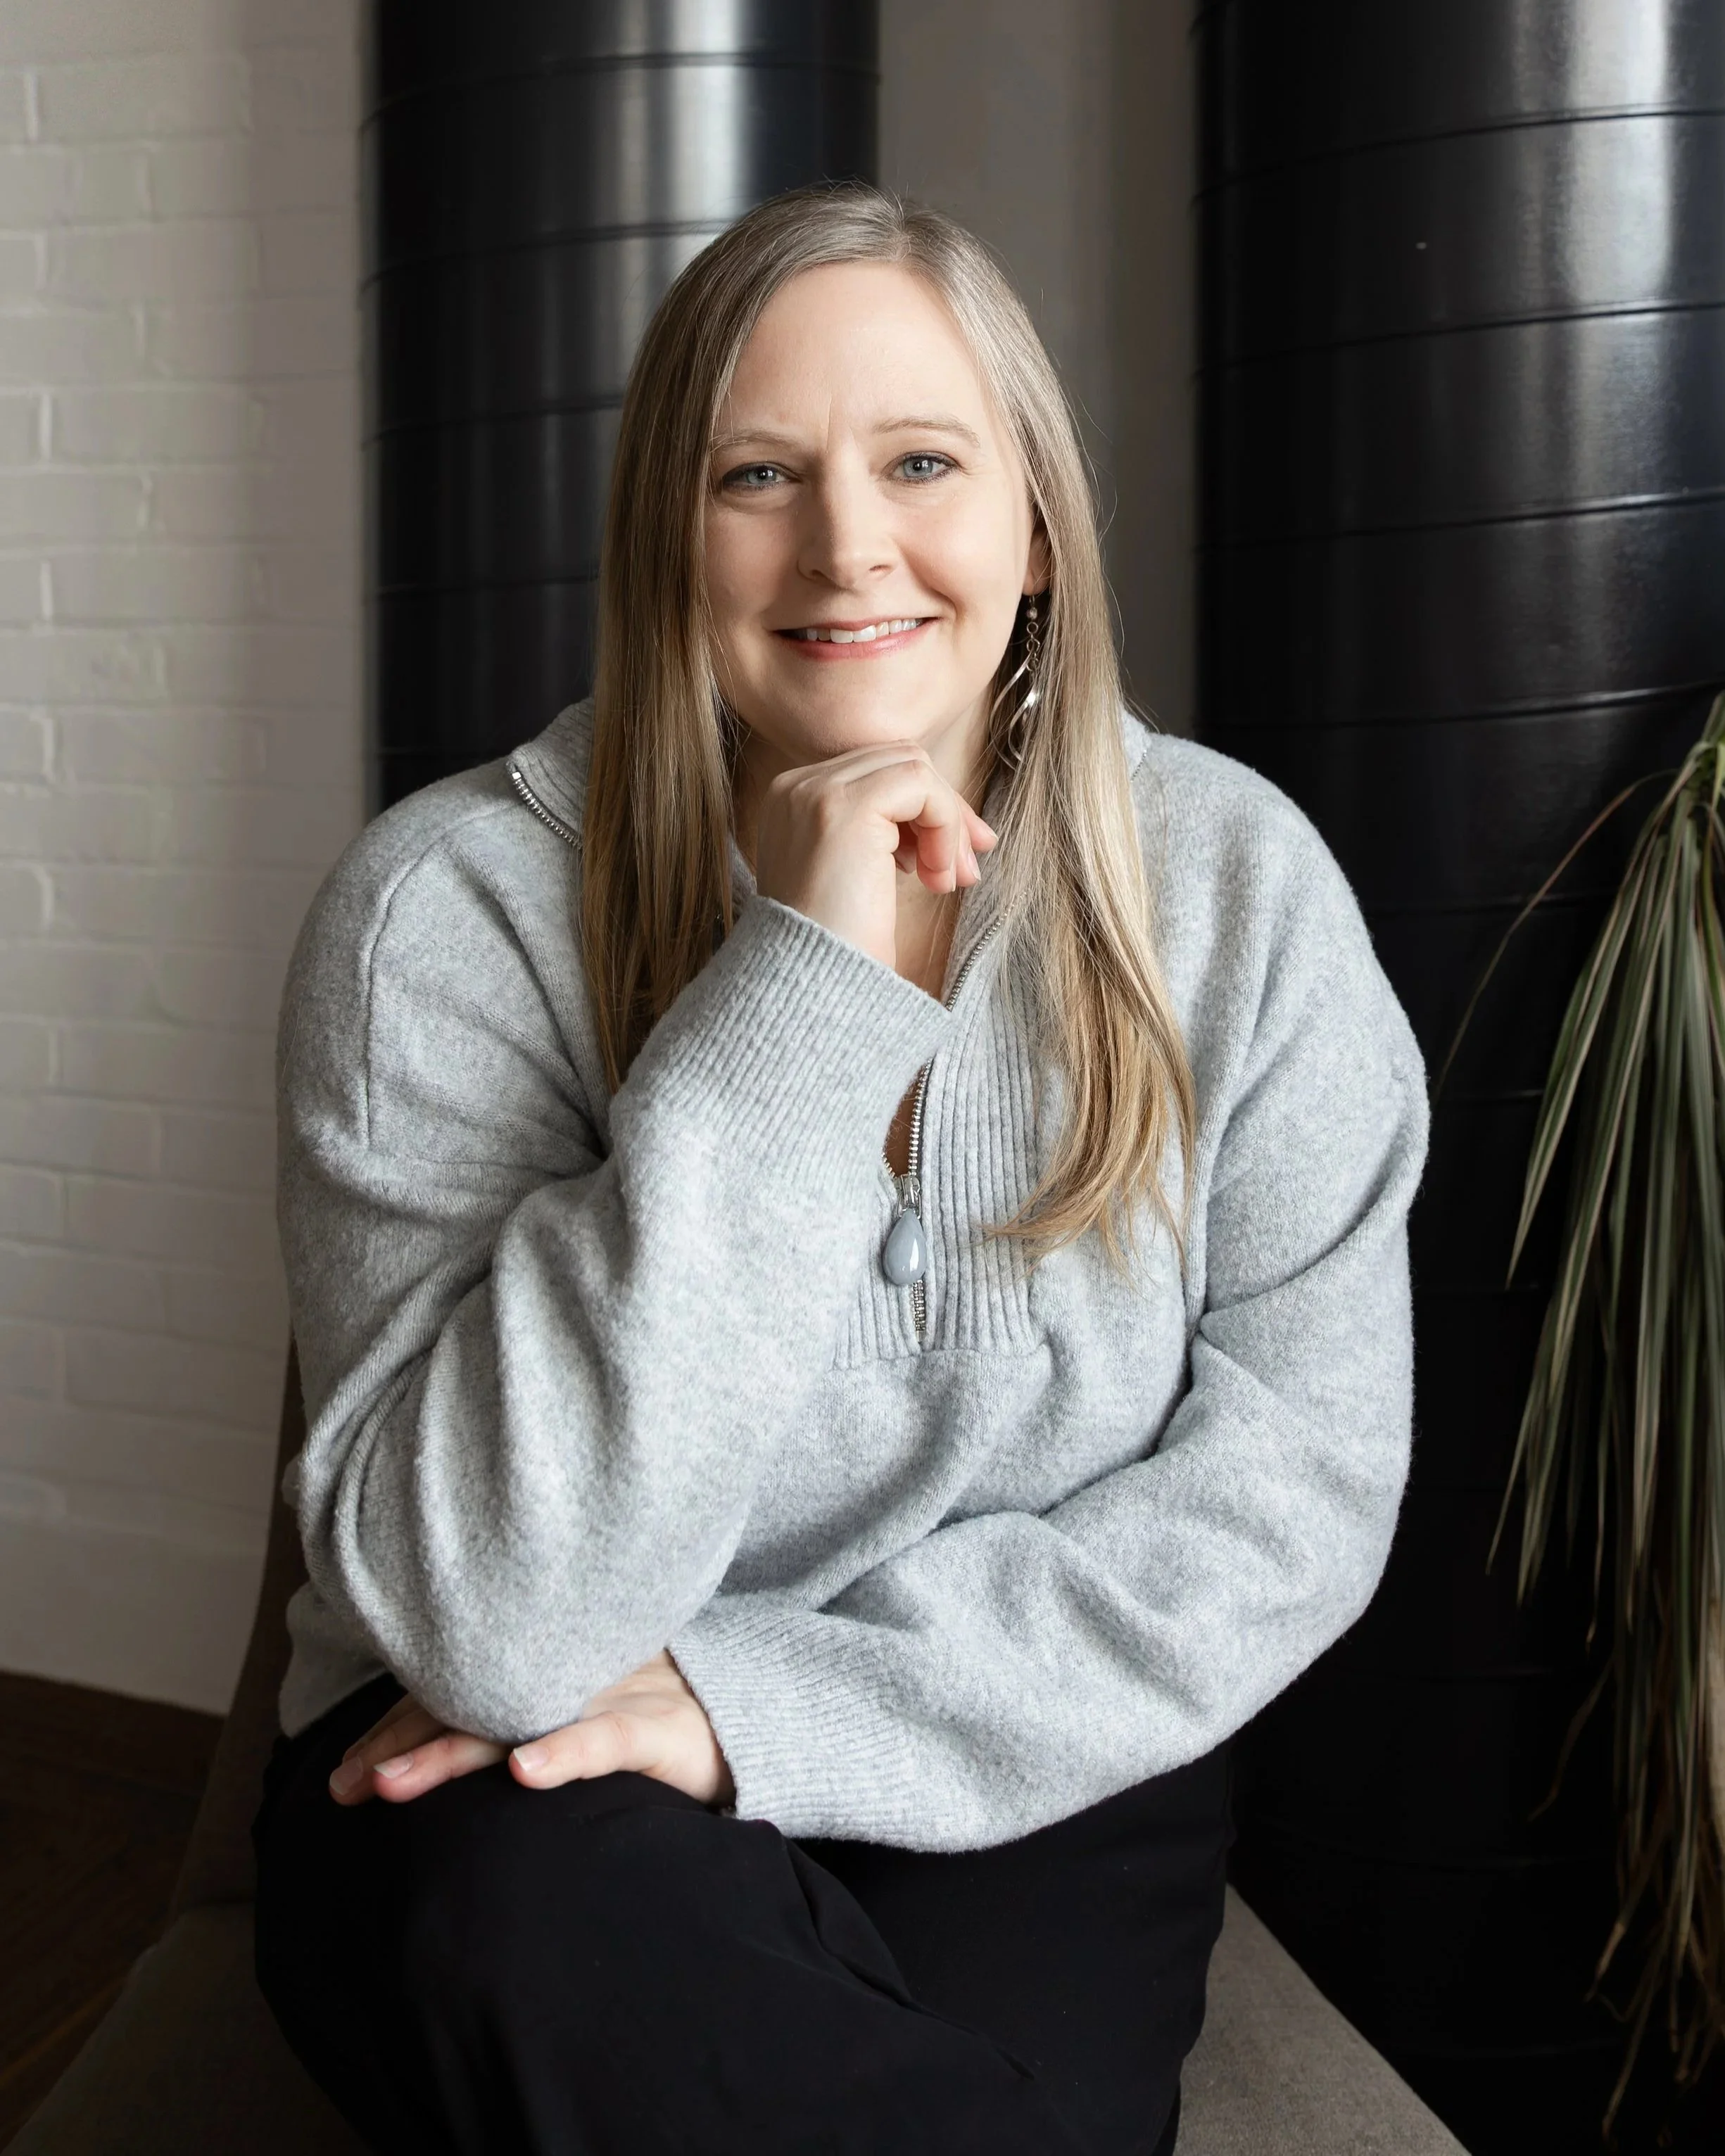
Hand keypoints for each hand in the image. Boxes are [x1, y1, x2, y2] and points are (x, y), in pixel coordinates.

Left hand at [327, 1650, 734, 1809]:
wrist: (760, 1710)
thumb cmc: (663, 1719)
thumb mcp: (582, 1711)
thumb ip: (521, 1719)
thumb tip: (431, 1756)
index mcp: (544, 1668)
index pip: (455, 1691)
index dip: (394, 1726)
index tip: (342, 1773)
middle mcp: (567, 1671)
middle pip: (468, 1702)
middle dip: (398, 1743)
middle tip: (342, 1786)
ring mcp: (613, 1693)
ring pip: (518, 1718)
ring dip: (452, 1751)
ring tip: (394, 1783)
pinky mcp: (661, 1727)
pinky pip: (605, 1739)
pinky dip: (563, 1752)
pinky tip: (523, 1774)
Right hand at [753, 742, 996, 969]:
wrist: (811, 991)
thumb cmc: (837, 950)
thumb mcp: (857, 877)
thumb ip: (883, 835)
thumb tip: (949, 813)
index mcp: (792, 802)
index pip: (876, 774)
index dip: (924, 811)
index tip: (952, 860)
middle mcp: (795, 787)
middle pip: (897, 762)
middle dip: (943, 811)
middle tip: (966, 869)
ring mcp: (816, 792)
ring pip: (914, 768)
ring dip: (946, 823)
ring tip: (946, 881)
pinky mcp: (845, 807)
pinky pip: (922, 787)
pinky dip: (944, 826)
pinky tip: (935, 878)